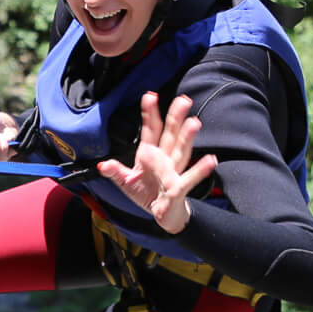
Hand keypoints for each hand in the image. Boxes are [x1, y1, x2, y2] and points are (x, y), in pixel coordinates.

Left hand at [96, 93, 217, 233]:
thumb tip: (102, 165)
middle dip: (175, 118)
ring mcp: (173, 172)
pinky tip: (210, 160)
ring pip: (181, 151)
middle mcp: (165, 159)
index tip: (150, 96)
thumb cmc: (148, 194)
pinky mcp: (178, 188)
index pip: (151, 131)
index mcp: (151, 155)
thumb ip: (115, 172)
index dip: (150, 114)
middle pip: (171, 135)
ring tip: (194, 122)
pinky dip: (200, 169)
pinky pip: (189, 178)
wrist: (164, 215)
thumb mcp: (127, 183)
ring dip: (187, 138)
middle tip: (183, 100)